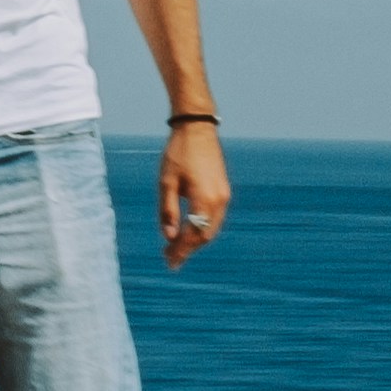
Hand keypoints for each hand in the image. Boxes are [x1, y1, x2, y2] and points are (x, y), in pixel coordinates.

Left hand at [158, 121, 231, 267]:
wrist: (197, 128)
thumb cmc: (178, 152)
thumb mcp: (166, 182)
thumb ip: (168, 211)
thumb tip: (169, 237)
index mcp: (205, 200)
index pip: (192, 235)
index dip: (180, 251)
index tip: (169, 262)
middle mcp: (219, 201)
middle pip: (204, 236)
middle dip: (188, 249)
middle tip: (170, 258)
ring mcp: (224, 195)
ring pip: (211, 228)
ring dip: (195, 240)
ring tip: (177, 247)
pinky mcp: (223, 190)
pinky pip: (214, 218)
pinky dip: (202, 228)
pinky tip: (189, 230)